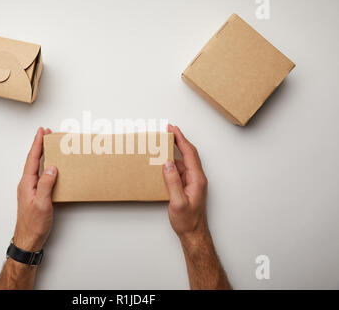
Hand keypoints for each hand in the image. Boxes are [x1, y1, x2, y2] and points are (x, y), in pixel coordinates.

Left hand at [14, 127, 57, 251]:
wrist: (28, 239)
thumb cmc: (34, 224)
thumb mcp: (42, 203)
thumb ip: (46, 184)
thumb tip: (51, 168)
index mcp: (27, 183)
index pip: (33, 159)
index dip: (37, 144)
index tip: (42, 132)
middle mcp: (26, 184)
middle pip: (33, 160)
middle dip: (39, 145)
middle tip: (45, 133)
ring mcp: (29, 189)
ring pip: (36, 167)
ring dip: (41, 155)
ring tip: (47, 145)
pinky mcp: (34, 194)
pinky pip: (39, 175)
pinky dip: (44, 166)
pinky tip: (49, 167)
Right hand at [162, 124, 208, 243]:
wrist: (193, 233)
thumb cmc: (188, 221)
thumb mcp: (178, 202)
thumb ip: (173, 182)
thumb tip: (167, 163)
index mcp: (197, 179)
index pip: (189, 154)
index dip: (181, 140)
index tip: (173, 129)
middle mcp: (197, 178)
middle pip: (189, 153)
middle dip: (179, 140)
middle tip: (168, 130)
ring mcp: (193, 182)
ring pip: (184, 161)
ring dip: (175, 151)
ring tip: (163, 143)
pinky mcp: (188, 186)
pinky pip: (180, 170)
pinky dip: (172, 162)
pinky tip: (164, 162)